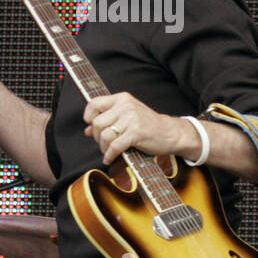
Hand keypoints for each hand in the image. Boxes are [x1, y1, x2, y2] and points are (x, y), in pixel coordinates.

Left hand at [83, 92, 199, 164]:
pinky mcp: (136, 133)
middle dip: (97, 137)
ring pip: (105, 135)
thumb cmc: (148, 125)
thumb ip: (108, 120)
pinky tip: (110, 158)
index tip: (91, 126)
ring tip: (108, 151)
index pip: (94, 103)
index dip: (88, 116)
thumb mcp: (127, 116)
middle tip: (103, 143)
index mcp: (122, 99)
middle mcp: (126, 106)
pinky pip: (115, 146)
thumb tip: (87, 130)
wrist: (170, 133)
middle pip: (98, 123)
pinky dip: (110, 155)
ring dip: (103, 148)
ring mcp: (131, 119)